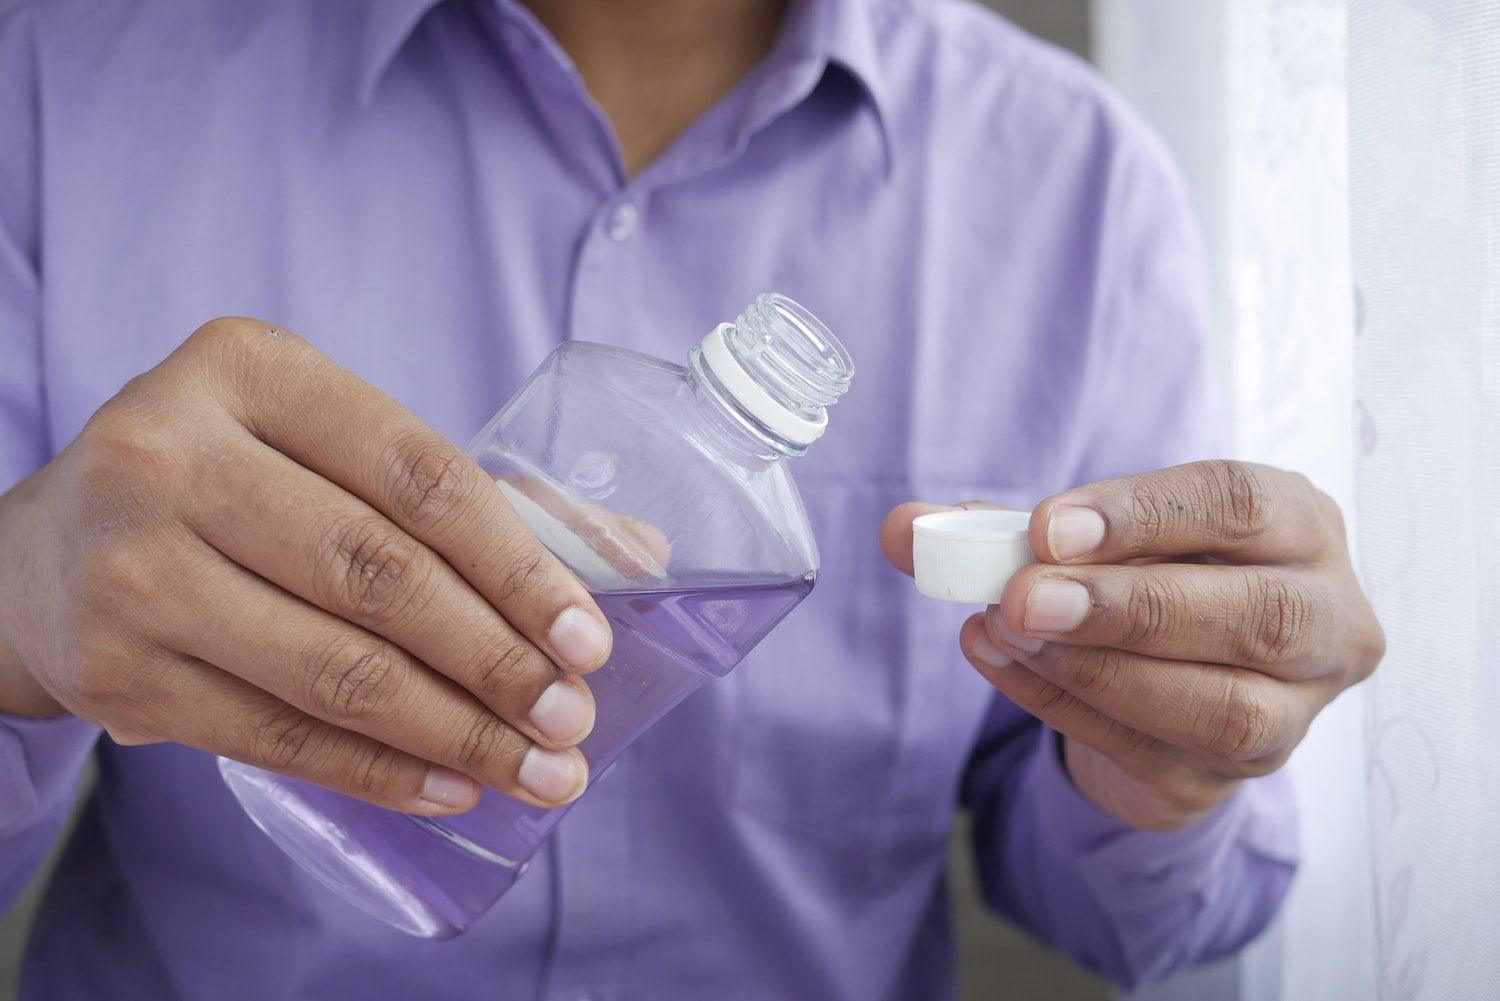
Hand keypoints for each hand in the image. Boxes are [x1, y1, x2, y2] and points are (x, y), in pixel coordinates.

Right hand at [0, 319, 614, 813]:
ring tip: (537, 769)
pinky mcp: (112, 670)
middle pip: (379, 574)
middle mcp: (172, 454)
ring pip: (332, 668)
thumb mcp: (327, 447)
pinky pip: (275, 738)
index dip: (519, 564)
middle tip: (571, 719)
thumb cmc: (232, 486)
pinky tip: (451, 786)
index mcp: (249, 369)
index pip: (420, 474)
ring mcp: (131, 566)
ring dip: (455, 733)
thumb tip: (638, 555)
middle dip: (496, 660)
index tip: (590, 637)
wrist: (49, 551)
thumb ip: (474, 495)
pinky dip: (378, 771)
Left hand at [882, 461, 1383, 830]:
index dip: (1142, 515)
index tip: (1047, 528)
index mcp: (1298, 527)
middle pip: (1256, 615)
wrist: (1161, 673)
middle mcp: (1326, 619)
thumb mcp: (1080, 537)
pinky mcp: (1230, 777)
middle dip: (1128, 607)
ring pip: (1220, 705)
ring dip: (1097, 670)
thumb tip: (900, 529)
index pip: (1240, 505)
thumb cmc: (1137, 574)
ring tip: (1003, 631)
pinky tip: (1000, 664)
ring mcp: (1290, 712)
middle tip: (1022, 597)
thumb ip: (997, 529)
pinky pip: (1153, 751)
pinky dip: (1066, 707)